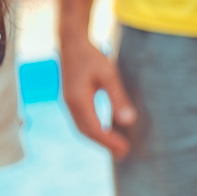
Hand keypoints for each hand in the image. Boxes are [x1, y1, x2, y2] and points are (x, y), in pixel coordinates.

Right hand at [59, 34, 136, 159]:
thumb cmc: (91, 56)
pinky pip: (80, 121)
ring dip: (98, 139)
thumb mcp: (108, 75)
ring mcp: (68, 103)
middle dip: (104, 144)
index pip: (94, 128)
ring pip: (81, 128)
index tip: (125, 148)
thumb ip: (117, 98)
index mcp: (78, 100)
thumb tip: (128, 121)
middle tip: (124, 153)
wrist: (71, 42)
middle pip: (86, 132)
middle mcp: (70, 105)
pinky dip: (92, 130)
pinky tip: (104, 130)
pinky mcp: (70, 99)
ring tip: (115, 146)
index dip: (110, 141)